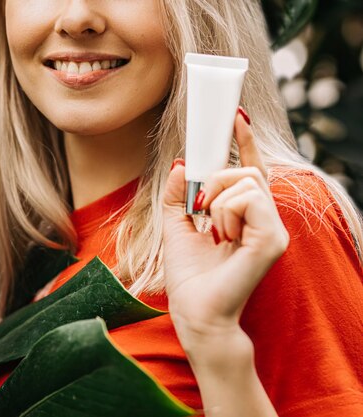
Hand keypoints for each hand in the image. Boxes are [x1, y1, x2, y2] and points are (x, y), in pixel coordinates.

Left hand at [162, 110, 288, 343]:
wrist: (193, 310)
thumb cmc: (188, 275)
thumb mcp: (175, 225)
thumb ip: (177, 195)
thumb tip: (178, 163)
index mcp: (245, 216)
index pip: (252, 171)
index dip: (245, 143)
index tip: (235, 118)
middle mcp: (264, 220)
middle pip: (248, 171)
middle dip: (215, 178)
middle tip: (199, 205)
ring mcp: (272, 230)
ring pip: (247, 181)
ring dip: (216, 200)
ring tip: (211, 231)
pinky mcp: (272, 239)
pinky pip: (247, 199)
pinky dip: (223, 212)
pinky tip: (221, 237)